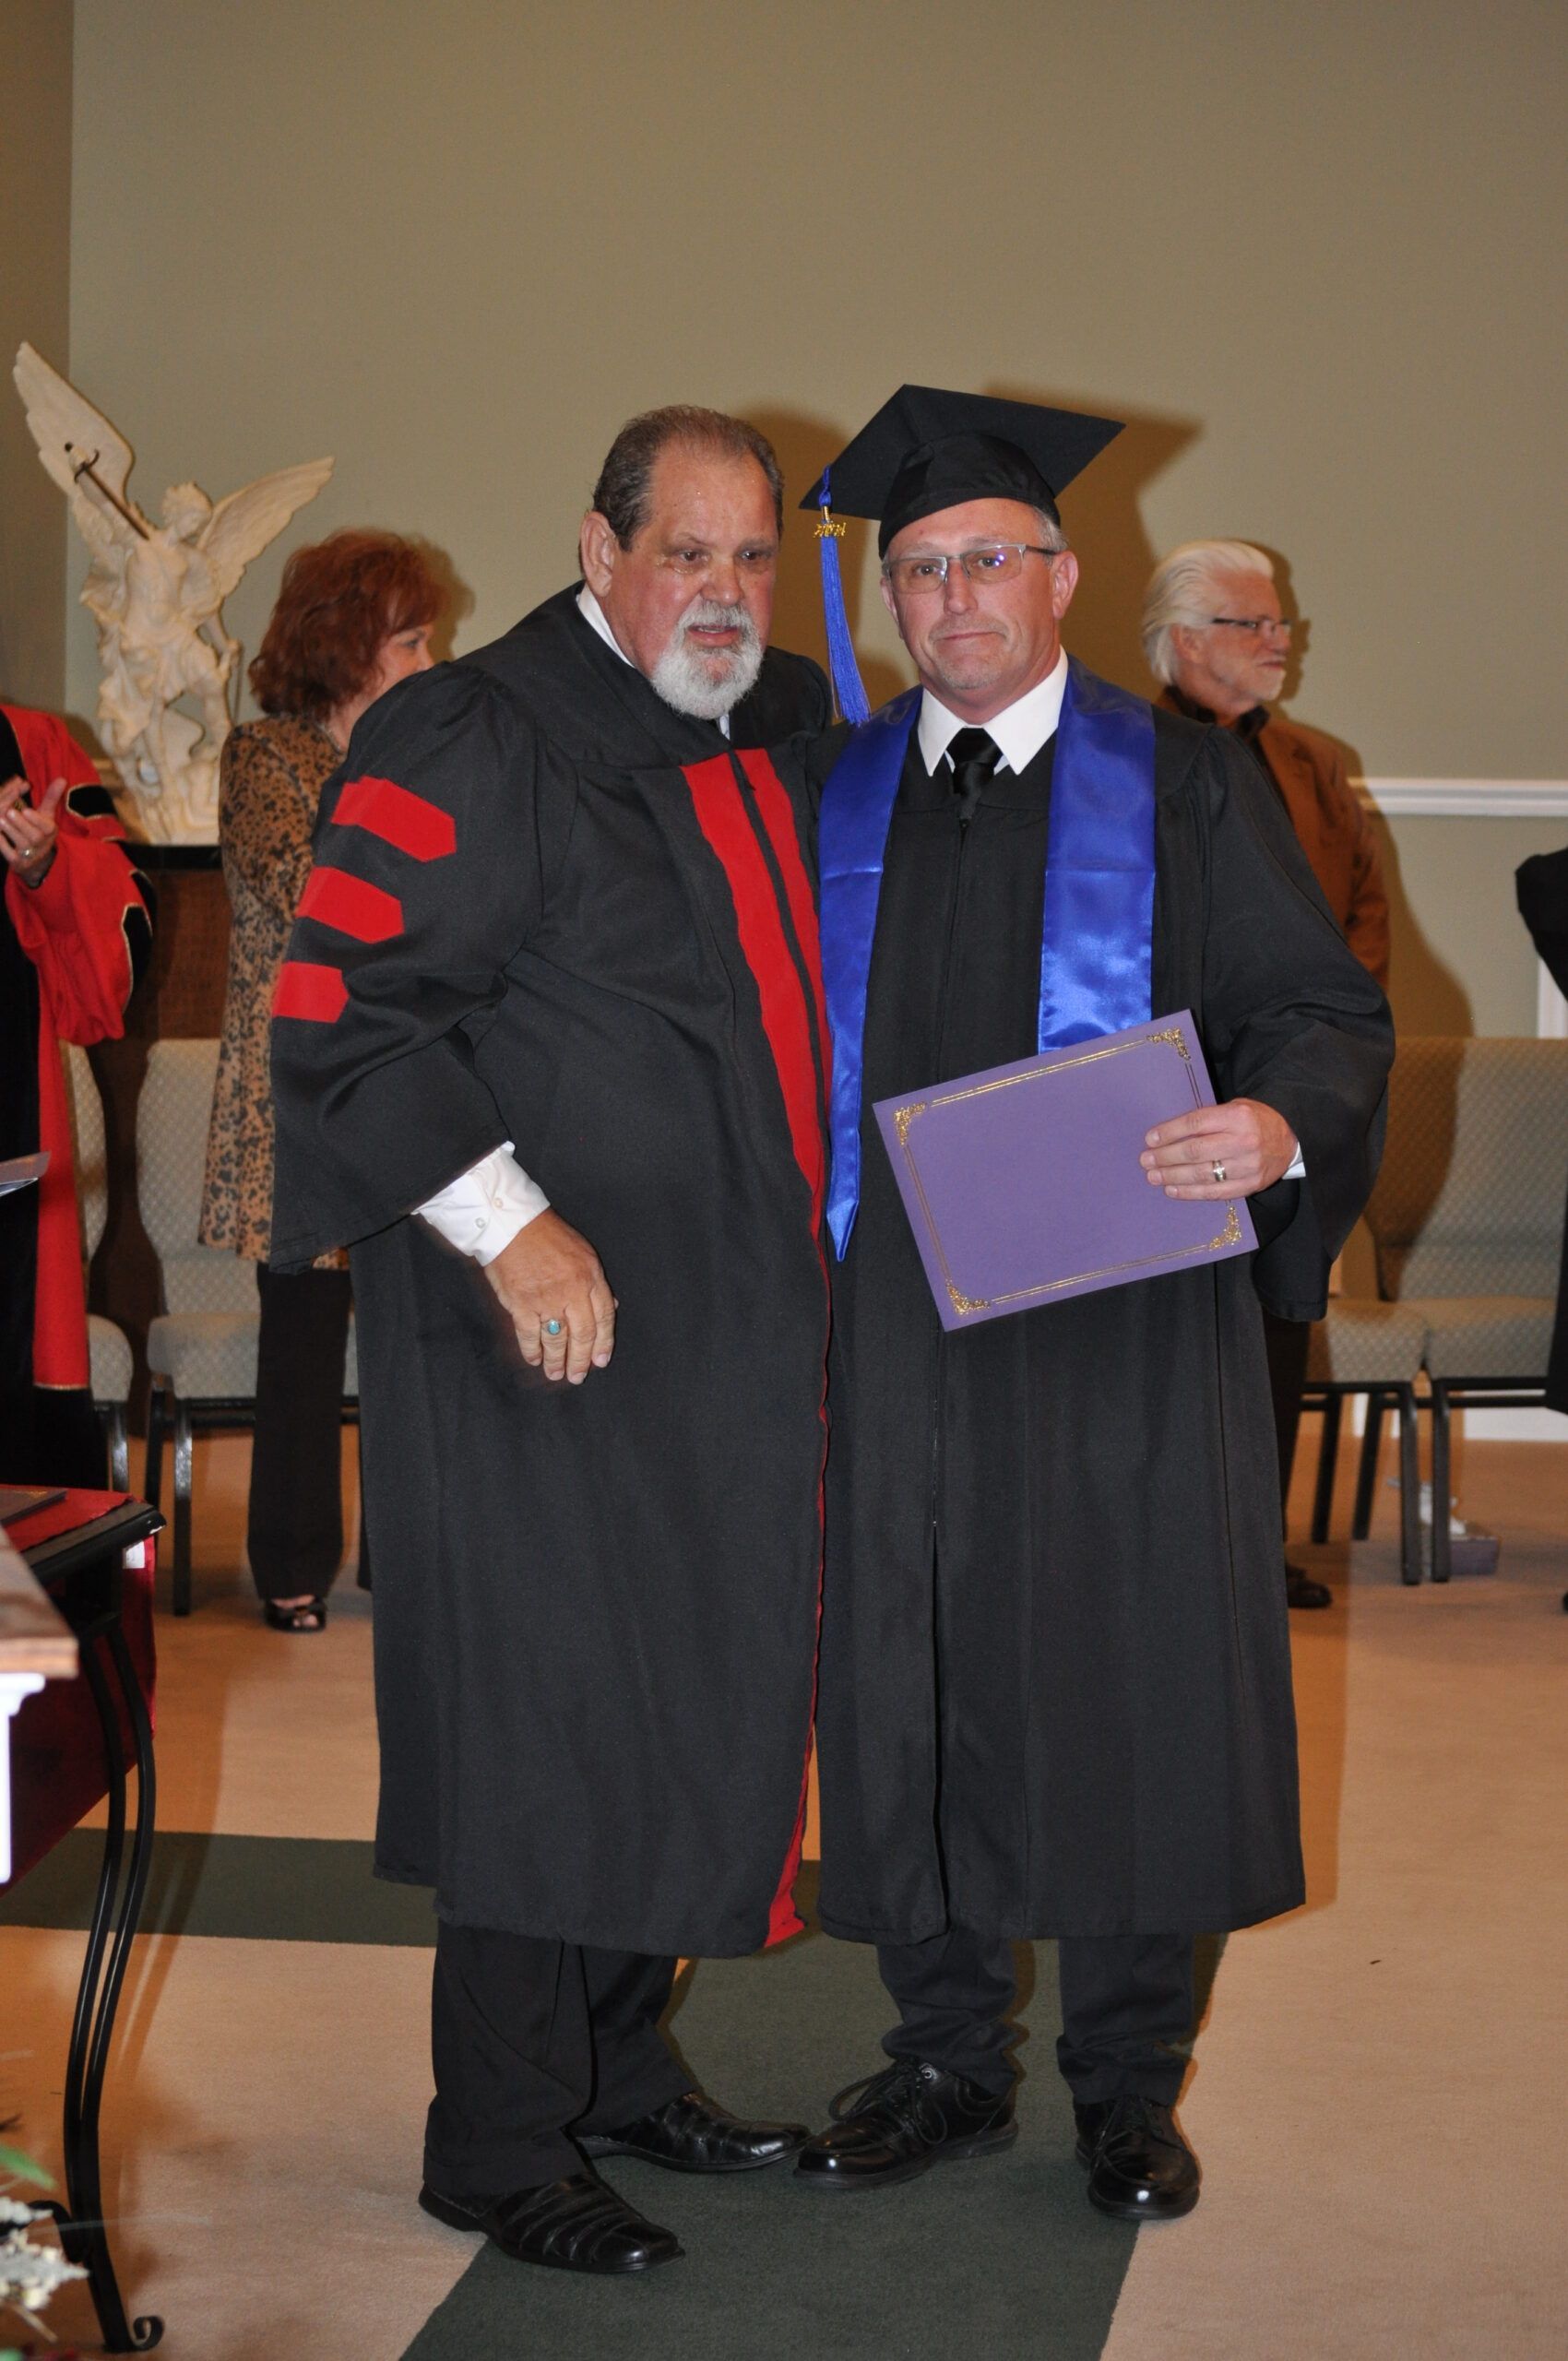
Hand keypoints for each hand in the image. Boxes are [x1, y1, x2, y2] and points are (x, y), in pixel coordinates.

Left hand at [0, 775, 64, 886]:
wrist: (35, 861)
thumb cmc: (39, 830)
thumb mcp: (47, 815)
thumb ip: (52, 797)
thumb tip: (61, 779)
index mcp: (50, 831)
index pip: (46, 827)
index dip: (36, 819)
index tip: (26, 810)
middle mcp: (42, 844)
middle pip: (33, 835)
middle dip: (21, 823)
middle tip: (9, 812)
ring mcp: (30, 855)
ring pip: (20, 843)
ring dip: (10, 831)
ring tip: (0, 819)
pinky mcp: (18, 863)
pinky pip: (9, 854)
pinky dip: (3, 844)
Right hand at [481, 1210, 615, 1383]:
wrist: (513, 1225)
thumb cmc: (548, 1236)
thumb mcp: (583, 1252)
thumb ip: (596, 1282)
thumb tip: (610, 1306)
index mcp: (591, 1278)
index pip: (604, 1318)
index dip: (603, 1343)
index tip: (600, 1361)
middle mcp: (573, 1292)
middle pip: (582, 1335)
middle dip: (581, 1360)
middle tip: (577, 1376)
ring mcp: (547, 1300)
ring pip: (557, 1340)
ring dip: (557, 1361)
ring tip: (556, 1374)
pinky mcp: (522, 1305)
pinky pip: (529, 1336)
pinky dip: (532, 1351)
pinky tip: (534, 1360)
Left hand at [1140, 1097, 1296, 1198]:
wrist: (1292, 1139)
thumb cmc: (1255, 1121)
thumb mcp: (1235, 1108)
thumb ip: (1208, 1120)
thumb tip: (1168, 1135)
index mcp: (1238, 1116)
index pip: (1196, 1124)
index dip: (1170, 1132)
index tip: (1150, 1139)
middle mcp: (1243, 1141)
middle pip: (1195, 1151)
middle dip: (1166, 1157)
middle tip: (1145, 1160)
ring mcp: (1248, 1166)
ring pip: (1202, 1174)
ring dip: (1173, 1176)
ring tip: (1153, 1176)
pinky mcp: (1250, 1185)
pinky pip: (1214, 1192)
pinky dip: (1190, 1192)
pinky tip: (1172, 1190)